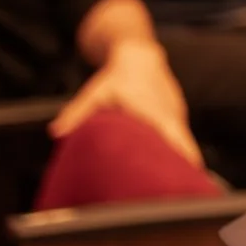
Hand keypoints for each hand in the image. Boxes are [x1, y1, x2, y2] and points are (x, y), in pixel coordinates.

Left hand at [51, 39, 201, 166]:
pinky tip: (161, 160)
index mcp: (155, 112)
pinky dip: (172, 146)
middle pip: (183, 145)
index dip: (186, 157)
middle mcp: (171, 114)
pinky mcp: (175, 114)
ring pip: (181, 140)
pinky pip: (177, 134)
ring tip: (167, 179)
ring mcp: (177, 113)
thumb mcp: (95, 93)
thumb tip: (56, 133)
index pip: (177, 138)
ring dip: (176, 157)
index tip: (190, 176)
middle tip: (174, 190)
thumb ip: (77, 113)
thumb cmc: (117, 76)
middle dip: (182, 166)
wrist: (139, 55)